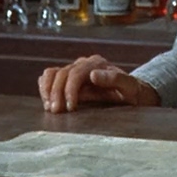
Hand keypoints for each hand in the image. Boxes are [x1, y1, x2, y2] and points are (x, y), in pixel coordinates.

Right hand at [37, 54, 160, 113]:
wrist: (132, 94)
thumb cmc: (131, 92)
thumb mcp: (129, 87)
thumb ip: (115, 79)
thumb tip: (93, 75)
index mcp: (97, 64)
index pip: (76, 73)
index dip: (69, 90)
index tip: (69, 108)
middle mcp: (84, 64)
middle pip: (62, 74)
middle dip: (56, 93)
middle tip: (56, 112)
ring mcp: (74, 70)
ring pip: (52, 74)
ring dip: (47, 90)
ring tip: (49, 108)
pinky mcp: (68, 79)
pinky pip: (49, 77)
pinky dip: (45, 88)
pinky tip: (47, 102)